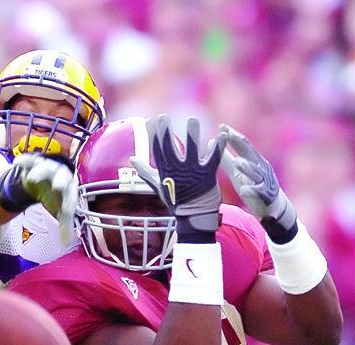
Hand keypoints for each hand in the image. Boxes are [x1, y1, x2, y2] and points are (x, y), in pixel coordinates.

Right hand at [0, 153, 76, 222]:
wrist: (44, 181)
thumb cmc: (55, 198)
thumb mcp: (61, 211)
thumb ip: (64, 226)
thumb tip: (66, 243)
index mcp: (69, 189)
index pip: (70, 196)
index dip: (68, 202)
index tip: (65, 209)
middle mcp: (61, 176)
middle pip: (62, 176)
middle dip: (60, 180)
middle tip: (57, 186)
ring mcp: (48, 167)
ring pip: (46, 167)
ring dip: (40, 172)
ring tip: (33, 178)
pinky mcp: (35, 162)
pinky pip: (30, 160)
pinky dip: (24, 161)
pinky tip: (18, 163)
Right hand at [131, 115, 226, 236]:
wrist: (195, 217)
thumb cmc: (176, 201)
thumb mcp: (159, 186)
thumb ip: (146, 171)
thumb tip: (132, 159)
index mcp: (165, 172)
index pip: (157, 151)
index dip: (154, 135)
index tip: (151, 120)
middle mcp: (177, 172)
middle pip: (170, 149)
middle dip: (166, 132)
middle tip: (164, 116)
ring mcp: (193, 173)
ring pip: (192, 150)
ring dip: (192, 135)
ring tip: (192, 120)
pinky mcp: (208, 174)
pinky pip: (214, 157)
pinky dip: (219, 144)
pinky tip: (223, 132)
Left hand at [220, 125, 296, 234]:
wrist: (273, 206)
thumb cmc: (253, 186)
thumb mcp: (237, 174)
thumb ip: (227, 160)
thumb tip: (212, 144)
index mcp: (253, 161)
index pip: (243, 145)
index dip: (233, 135)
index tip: (222, 126)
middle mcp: (261, 168)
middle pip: (251, 153)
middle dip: (241, 144)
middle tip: (230, 135)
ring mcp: (265, 181)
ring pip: (256, 172)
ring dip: (247, 167)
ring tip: (238, 162)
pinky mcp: (266, 195)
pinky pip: (259, 192)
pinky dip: (252, 190)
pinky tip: (244, 190)